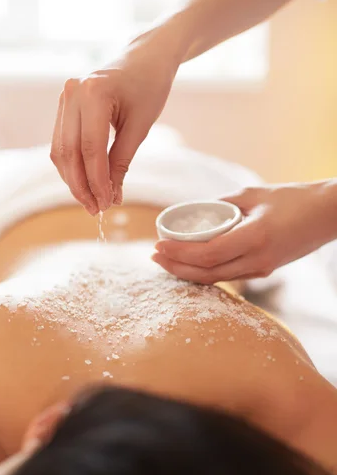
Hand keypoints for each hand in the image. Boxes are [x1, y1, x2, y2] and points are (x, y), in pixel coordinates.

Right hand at [50, 39, 176, 214]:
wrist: (144, 58)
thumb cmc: (149, 87)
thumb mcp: (140, 127)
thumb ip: (121, 162)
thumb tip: (111, 197)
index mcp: (94, 93)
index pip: (90, 149)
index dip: (96, 182)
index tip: (106, 204)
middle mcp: (72, 93)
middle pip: (69, 153)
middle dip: (81, 186)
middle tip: (96, 210)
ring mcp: (64, 98)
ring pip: (60, 151)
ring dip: (73, 180)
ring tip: (91, 202)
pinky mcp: (64, 107)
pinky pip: (62, 143)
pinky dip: (72, 167)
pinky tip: (84, 184)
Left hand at [152, 182, 336, 283]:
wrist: (328, 215)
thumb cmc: (294, 199)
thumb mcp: (254, 194)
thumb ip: (224, 205)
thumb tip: (197, 211)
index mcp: (254, 238)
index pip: (208, 254)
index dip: (180, 253)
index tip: (158, 245)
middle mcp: (257, 260)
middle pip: (207, 274)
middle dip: (176, 267)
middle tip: (154, 256)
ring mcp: (262, 269)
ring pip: (216, 279)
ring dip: (188, 272)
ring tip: (166, 260)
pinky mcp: (264, 270)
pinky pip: (228, 275)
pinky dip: (205, 271)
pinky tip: (191, 263)